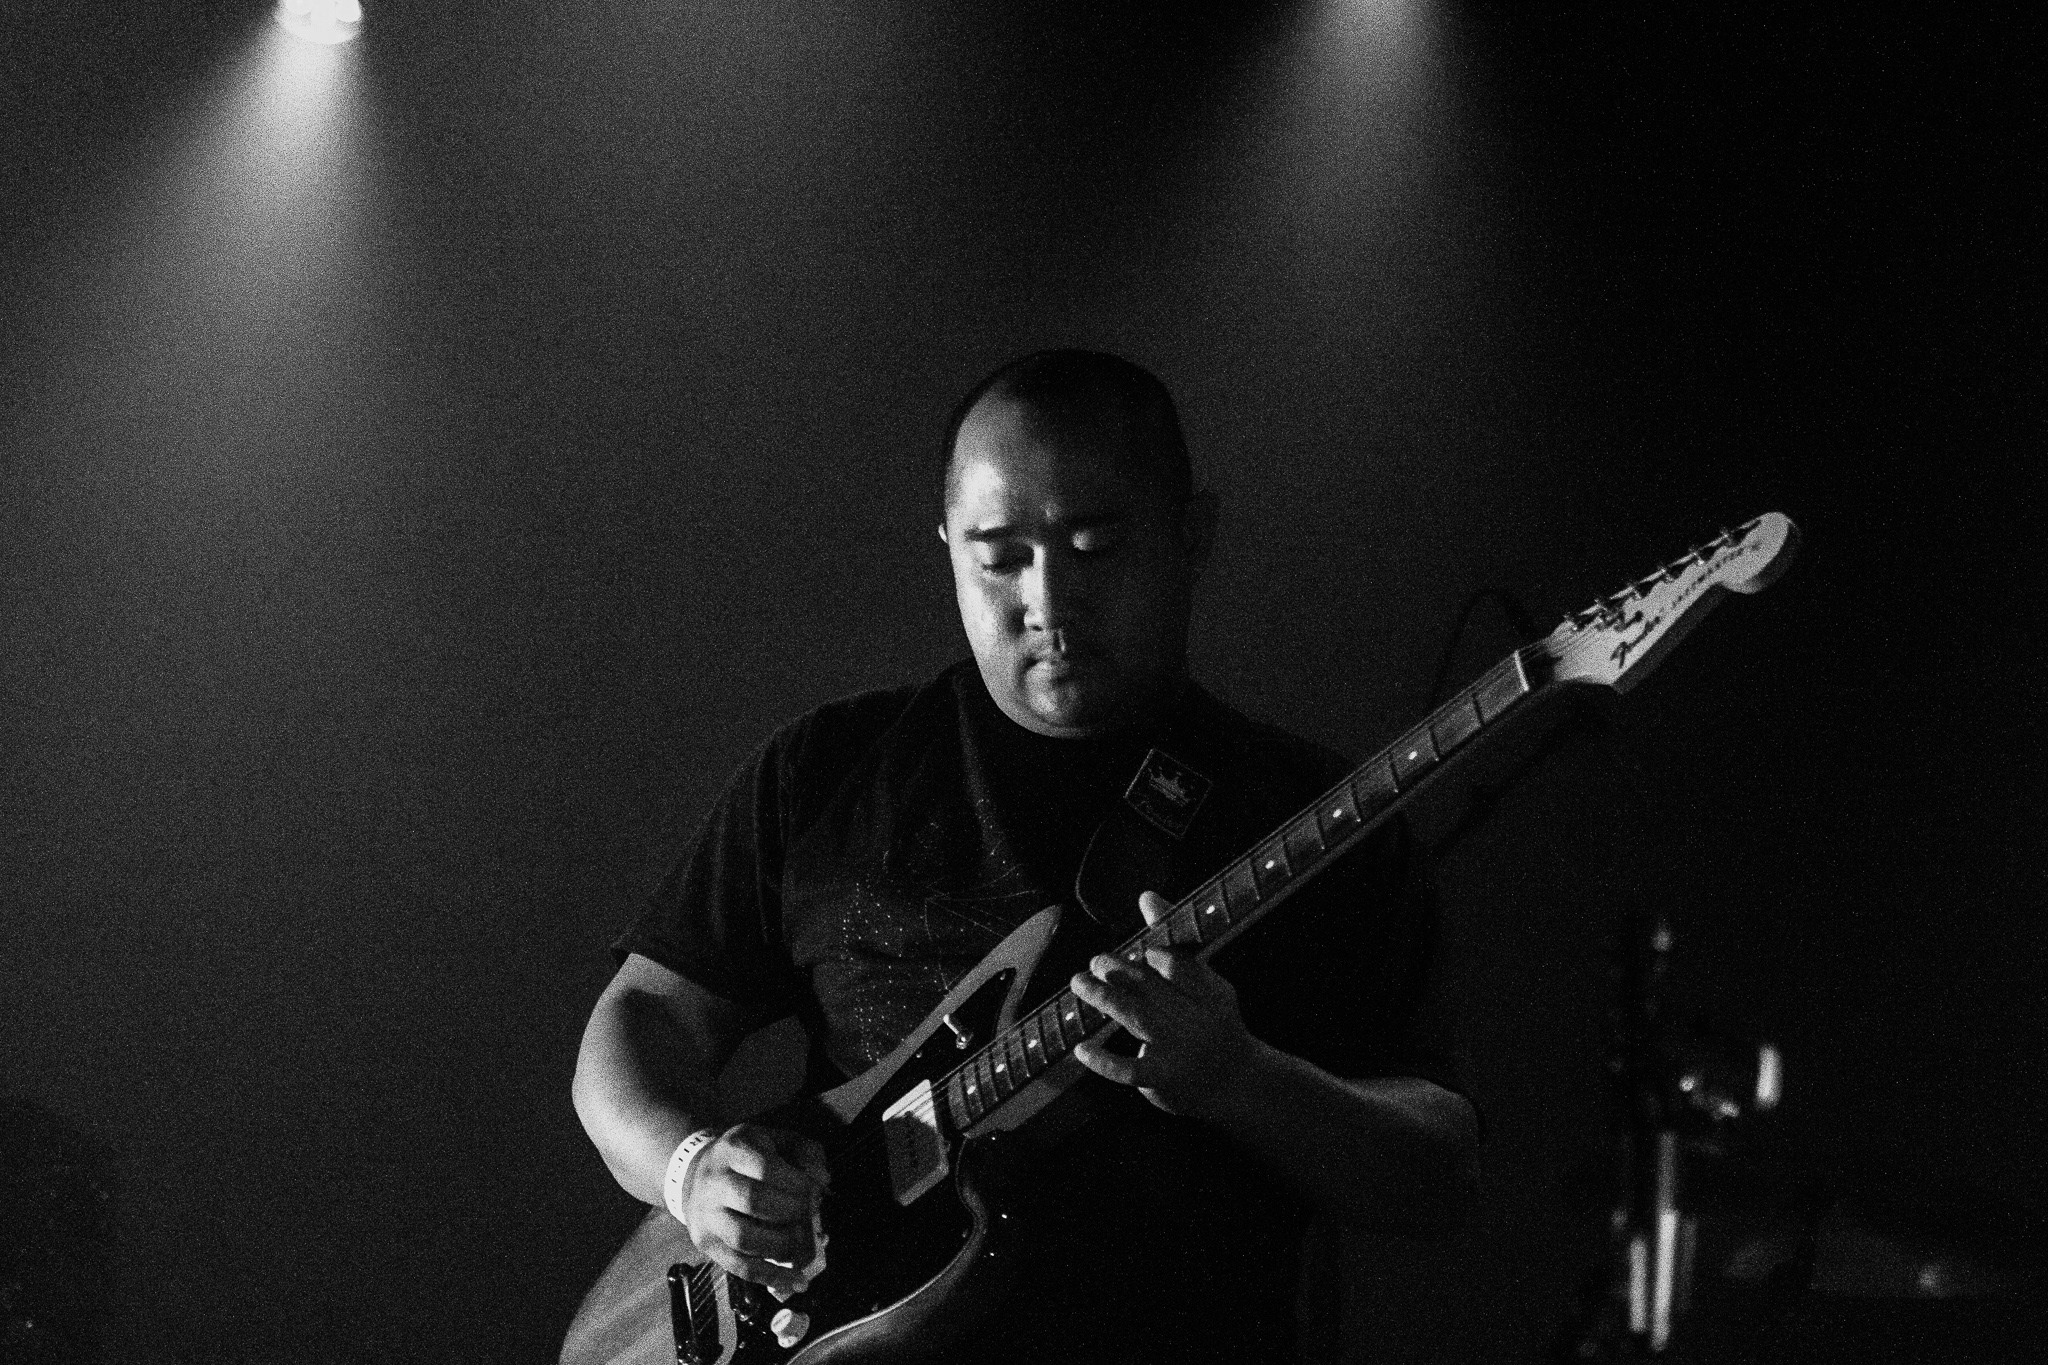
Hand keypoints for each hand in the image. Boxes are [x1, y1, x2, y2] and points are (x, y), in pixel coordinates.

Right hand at [680, 1123, 829, 1296]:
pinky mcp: (708, 1244)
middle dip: (791, 1211)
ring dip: (784, 1246)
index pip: (765, 1167)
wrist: (698, 1174)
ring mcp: (707, 1216)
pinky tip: (797, 1282)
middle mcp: (713, 1182)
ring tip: (805, 1243)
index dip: (796, 1181)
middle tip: (810, 1214)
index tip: (814, 1189)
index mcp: (733, 1149)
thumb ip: (807, 1153)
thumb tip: (822, 1181)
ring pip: (744, 1238)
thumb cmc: (750, 1157)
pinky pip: (740, 1267)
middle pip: (753, 1201)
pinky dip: (772, 1277)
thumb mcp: (777, 1140)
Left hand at [1069, 891, 1262, 1118]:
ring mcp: (1180, 1051)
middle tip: (1095, 962)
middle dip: (1118, 971)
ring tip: (1079, 983)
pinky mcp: (1164, 1079)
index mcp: (1212, 993)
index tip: (1141, 952)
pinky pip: (1129, 1070)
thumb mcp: (1206, 982)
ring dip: (1103, 998)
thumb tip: (1145, 895)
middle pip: (1153, 988)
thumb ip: (1175, 941)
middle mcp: (1198, 1020)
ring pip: (1136, 1018)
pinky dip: (1104, 1060)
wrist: (1240, 1083)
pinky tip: (1081, 1049)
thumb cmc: (1215, 1023)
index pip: (1184, 967)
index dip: (1159, 957)